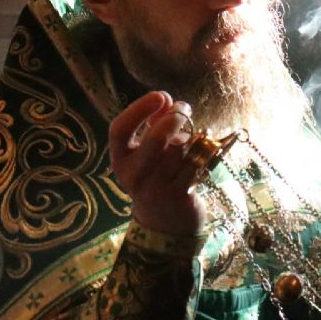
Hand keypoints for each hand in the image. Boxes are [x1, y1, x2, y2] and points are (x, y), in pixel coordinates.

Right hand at [109, 91, 205, 235]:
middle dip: (175, 118)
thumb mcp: (147, 154)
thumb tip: (166, 100)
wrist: (166, 223)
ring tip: (191, 141)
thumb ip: (153, 125)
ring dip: (189, 138)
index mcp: (120, 160)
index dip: (139, 108)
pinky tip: (199, 157)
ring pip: (179, 149)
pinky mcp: (179, 195)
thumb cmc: (157, 177)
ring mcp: (156, 188)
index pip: (120, 129)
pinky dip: (201, 155)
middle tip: (184, 108)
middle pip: (156, 139)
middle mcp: (133, 175)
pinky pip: (195, 163)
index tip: (160, 95)